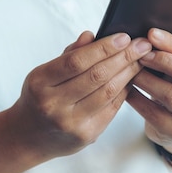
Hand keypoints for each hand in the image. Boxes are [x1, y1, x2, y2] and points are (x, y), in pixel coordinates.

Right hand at [10, 31, 151, 158]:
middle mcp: (54, 104)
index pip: (77, 61)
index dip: (104, 48)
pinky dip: (124, 90)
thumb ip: (70, 54)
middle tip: (142, 44)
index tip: (124, 36)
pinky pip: (112, 108)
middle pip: (96, 76)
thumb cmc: (39, 97)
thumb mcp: (44, 73)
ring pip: (108, 92)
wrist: (29, 137)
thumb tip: (92, 35)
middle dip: (123, 57)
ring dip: (128, 73)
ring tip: (141, 59)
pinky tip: (132, 78)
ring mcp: (71, 123)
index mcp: (40, 83)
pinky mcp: (87, 135)